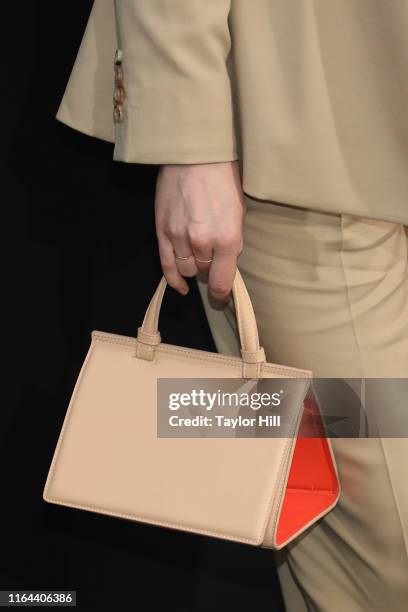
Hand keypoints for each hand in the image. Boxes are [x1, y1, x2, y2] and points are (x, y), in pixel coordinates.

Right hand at [155, 161, 245, 302]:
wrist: (195, 154)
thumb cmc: (222, 179)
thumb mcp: (239, 212)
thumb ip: (232, 242)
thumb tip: (227, 264)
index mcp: (228, 238)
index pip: (223, 282)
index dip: (223, 294)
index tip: (223, 297)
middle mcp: (203, 242)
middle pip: (205, 273)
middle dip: (210, 269)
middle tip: (214, 257)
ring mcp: (180, 237)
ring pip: (187, 269)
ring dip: (194, 266)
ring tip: (198, 254)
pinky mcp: (162, 230)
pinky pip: (166, 265)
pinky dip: (173, 279)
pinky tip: (180, 285)